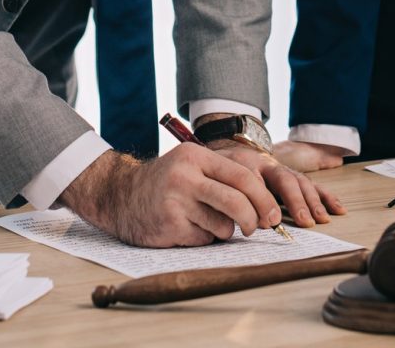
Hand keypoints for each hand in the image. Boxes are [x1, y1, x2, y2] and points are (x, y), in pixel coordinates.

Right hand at [58, 144, 284, 247]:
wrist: (121, 194)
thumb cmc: (168, 182)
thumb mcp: (191, 165)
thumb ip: (222, 176)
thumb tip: (264, 202)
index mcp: (196, 156)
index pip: (241, 175)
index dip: (263, 197)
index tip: (273, 215)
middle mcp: (186, 176)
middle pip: (236, 201)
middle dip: (253, 219)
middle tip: (256, 227)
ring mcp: (175, 201)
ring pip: (222, 225)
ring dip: (224, 230)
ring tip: (208, 222)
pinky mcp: (169, 226)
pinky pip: (203, 239)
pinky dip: (204, 237)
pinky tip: (188, 228)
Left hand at [209, 141, 346, 226]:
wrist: (229, 154)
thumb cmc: (224, 174)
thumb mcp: (222, 181)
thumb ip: (237, 199)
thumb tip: (260, 222)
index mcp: (248, 164)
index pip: (257, 179)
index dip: (264, 200)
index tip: (268, 223)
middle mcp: (269, 165)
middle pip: (285, 179)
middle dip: (296, 201)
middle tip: (305, 221)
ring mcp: (283, 170)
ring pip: (301, 181)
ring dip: (313, 201)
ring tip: (322, 219)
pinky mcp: (293, 177)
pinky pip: (312, 184)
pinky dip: (325, 196)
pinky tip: (338, 208)